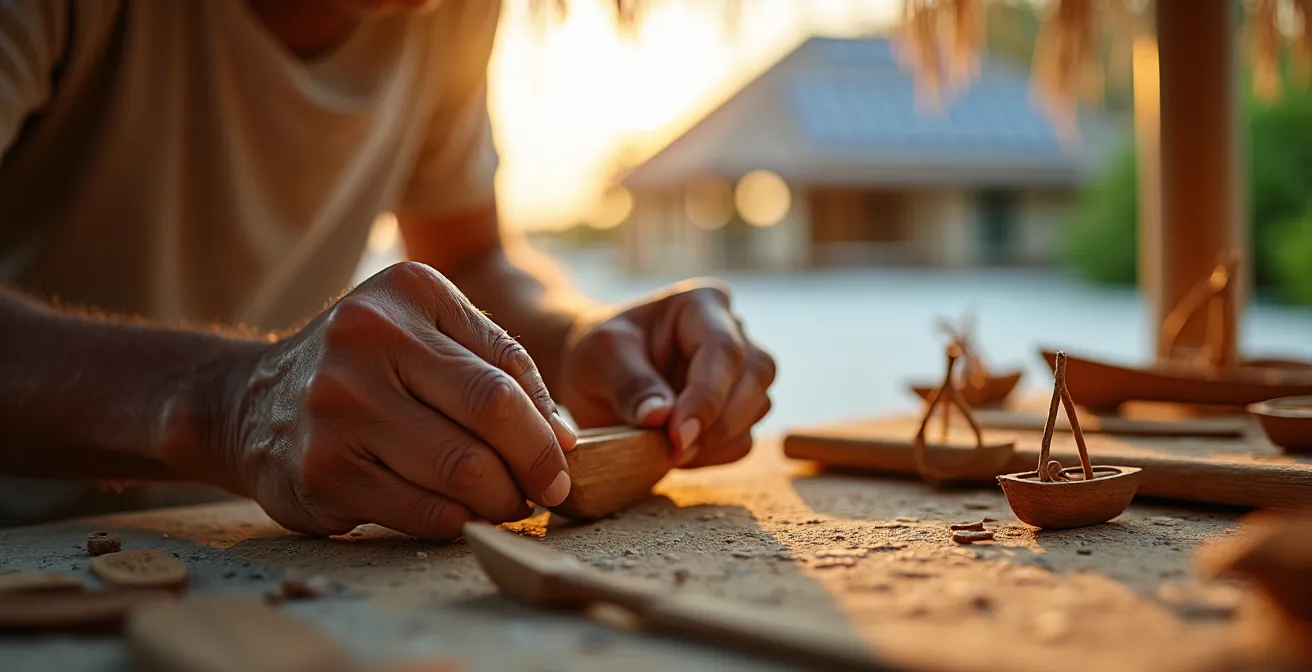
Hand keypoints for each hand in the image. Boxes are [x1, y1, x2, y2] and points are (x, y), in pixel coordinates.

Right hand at [217, 262, 576, 540]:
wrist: (249, 400)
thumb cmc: (366, 368)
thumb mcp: (425, 331)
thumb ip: (498, 367)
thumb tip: (565, 440)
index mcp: (407, 291)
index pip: (507, 368)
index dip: (546, 424)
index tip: (562, 459)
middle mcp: (366, 338)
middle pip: (491, 414)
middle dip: (534, 465)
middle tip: (547, 491)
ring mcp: (338, 406)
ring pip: (462, 470)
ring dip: (501, 501)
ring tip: (506, 505)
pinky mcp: (320, 470)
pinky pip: (422, 511)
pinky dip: (457, 522)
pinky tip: (459, 517)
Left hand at [560, 281, 775, 467]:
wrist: (597, 376)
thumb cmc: (600, 355)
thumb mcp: (600, 357)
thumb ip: (630, 382)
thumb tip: (662, 416)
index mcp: (702, 304)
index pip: (724, 349)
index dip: (707, 396)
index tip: (677, 436)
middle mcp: (733, 331)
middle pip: (756, 375)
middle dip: (719, 421)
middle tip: (673, 449)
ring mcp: (742, 371)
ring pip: (758, 408)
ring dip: (715, 440)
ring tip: (666, 446)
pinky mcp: (739, 409)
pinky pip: (743, 440)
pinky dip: (713, 455)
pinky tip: (676, 450)